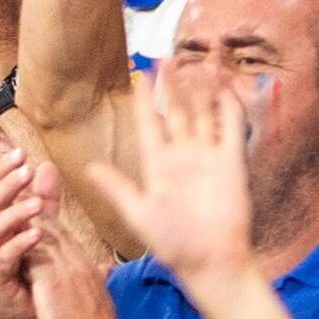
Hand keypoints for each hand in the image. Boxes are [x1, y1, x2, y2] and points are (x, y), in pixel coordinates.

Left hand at [131, 56, 260, 289]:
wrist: (210, 261)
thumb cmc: (172, 242)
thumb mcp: (137, 213)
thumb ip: (116, 187)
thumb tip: (86, 168)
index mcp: (157, 165)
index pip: (148, 123)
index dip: (144, 98)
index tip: (139, 74)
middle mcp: (182, 156)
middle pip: (177, 111)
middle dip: (173, 84)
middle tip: (169, 56)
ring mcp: (208, 157)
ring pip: (204, 113)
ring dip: (202, 88)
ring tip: (200, 59)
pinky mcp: (232, 163)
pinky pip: (231, 129)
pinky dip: (230, 107)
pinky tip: (227, 85)